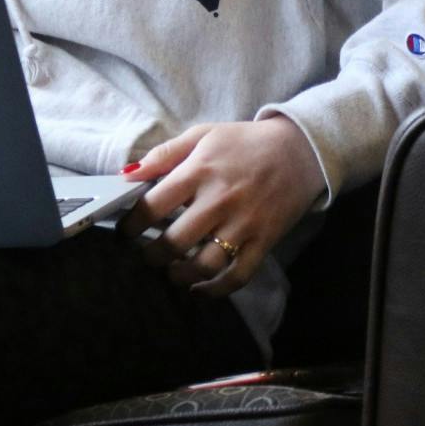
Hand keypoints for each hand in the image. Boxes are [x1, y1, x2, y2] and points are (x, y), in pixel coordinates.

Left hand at [114, 116, 325, 298]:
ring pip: (203, 264)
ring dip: (179, 275)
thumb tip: (127, 173)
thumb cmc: (245, 142)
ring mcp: (243, 224)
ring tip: (169, 272)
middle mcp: (219, 200)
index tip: (125, 233)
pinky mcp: (263, 241)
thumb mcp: (202, 135)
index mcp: (199, 171)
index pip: (153, 205)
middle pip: (174, 241)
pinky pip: (237, 276)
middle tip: (145, 257)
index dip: (132, 225)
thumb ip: (164, 154)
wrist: (300, 150)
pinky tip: (198, 289)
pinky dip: (215, 290)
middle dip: (151, 255)